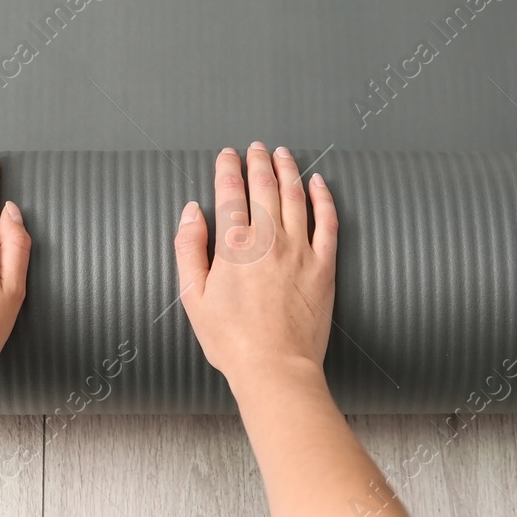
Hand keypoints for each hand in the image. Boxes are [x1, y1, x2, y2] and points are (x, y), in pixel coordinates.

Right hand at [174, 143, 338, 386]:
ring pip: (295, 196)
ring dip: (288, 170)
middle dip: (258, 161)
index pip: (230, 192)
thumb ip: (188, 248)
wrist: (275, 368)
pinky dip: (323, 198)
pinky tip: (319, 183)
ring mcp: (300, 250)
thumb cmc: (231, 339)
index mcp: (234, 245)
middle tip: (255, 147)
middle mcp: (268, 239)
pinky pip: (327, 221)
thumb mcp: (192, 296)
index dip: (227, 168)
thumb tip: (192, 212)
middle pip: (264, 186)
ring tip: (283, 154)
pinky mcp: (323, 265)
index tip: (227, 155)